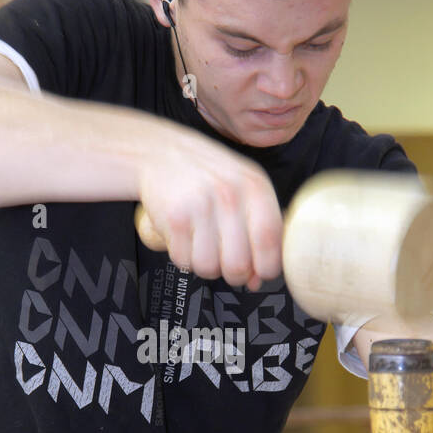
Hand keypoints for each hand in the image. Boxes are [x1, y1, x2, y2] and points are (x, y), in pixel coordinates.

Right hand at [136, 133, 282, 289]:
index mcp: (255, 187)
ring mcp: (200, 206)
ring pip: (209, 267)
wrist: (162, 154)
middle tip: (227, 262)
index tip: (260, 270)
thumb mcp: (244, 191)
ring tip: (204, 246)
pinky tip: (185, 238)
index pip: (270, 241)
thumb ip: (259, 232)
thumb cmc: (209, 175)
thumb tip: (257, 278)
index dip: (267, 266)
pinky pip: (183, 260)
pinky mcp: (174, 218)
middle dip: (234, 274)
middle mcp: (230, 195)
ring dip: (206, 266)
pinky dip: (184, 257)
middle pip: (238, 264)